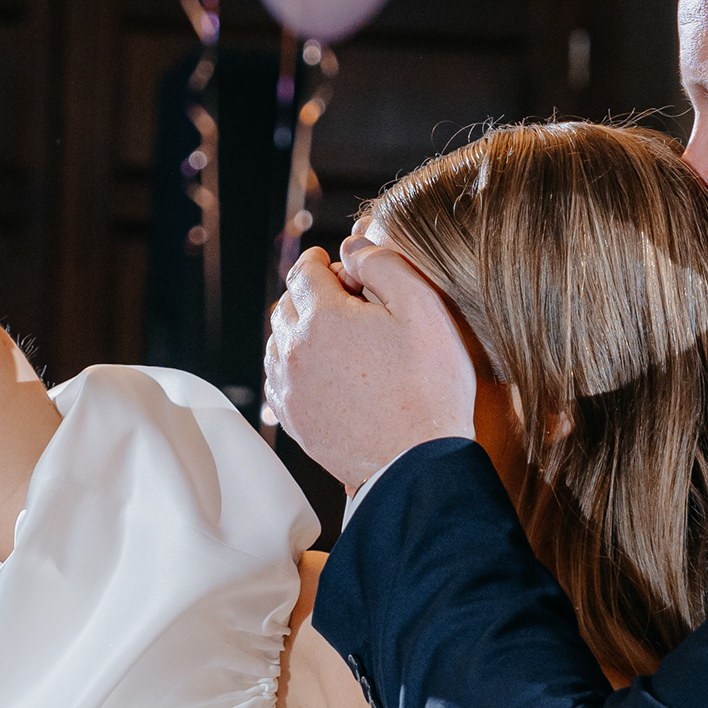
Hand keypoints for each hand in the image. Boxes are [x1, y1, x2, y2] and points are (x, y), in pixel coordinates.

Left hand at [264, 240, 478, 490]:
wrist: (418, 463)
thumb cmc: (429, 386)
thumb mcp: (422, 308)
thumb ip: (383, 264)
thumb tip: (351, 245)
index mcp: (323, 317)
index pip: (304, 271)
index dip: (321, 260)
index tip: (331, 261)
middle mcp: (295, 351)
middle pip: (286, 305)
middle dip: (310, 294)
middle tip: (342, 299)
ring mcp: (290, 389)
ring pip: (278, 343)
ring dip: (298, 329)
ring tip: (331, 334)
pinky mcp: (294, 421)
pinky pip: (278, 379)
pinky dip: (293, 365)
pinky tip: (319, 369)